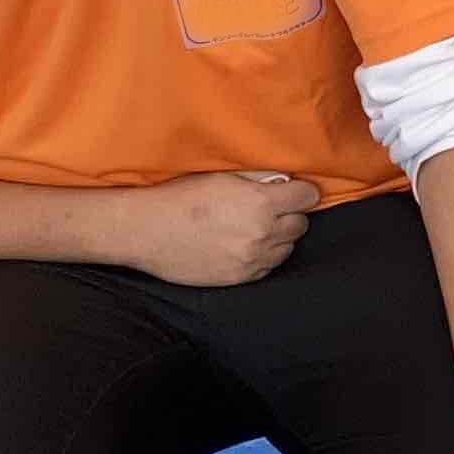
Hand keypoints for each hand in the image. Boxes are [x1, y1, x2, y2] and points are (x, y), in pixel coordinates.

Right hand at [116, 170, 318, 287]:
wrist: (145, 230)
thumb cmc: (180, 198)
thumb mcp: (224, 176)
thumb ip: (259, 178)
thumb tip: (283, 180)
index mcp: (261, 203)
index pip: (308, 196)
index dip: (301, 192)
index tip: (292, 192)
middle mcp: (262, 233)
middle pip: (300, 224)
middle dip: (289, 214)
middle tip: (268, 210)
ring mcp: (252, 259)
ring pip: (287, 247)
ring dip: (277, 237)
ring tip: (252, 229)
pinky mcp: (240, 277)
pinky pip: (268, 267)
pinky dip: (262, 257)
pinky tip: (242, 246)